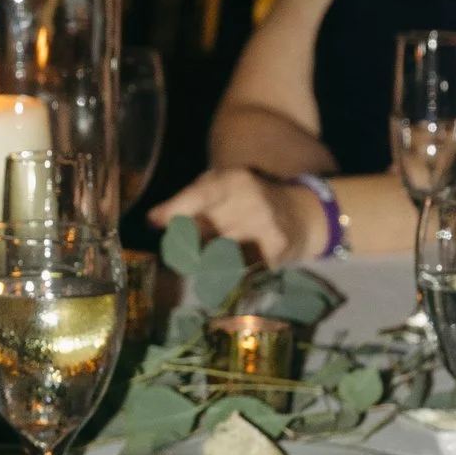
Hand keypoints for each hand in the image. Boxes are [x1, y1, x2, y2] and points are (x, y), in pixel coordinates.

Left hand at [151, 167, 327, 265]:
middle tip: (177, 253)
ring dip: (204, 264)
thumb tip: (152, 221)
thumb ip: (188, 202)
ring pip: (219, 256)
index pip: (199, 196)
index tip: (155, 224)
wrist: (303, 215)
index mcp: (234, 181)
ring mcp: (267, 226)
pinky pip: (241, 268)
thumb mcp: (221, 188)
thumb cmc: (250, 200)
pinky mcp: (278, 249)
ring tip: (205, 261)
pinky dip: (227, 273)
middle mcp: (251, 201)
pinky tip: (226, 270)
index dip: (174, 211)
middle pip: (204, 232)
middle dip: (184, 246)